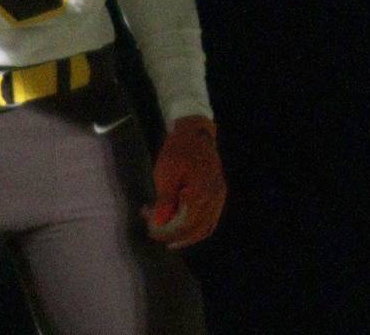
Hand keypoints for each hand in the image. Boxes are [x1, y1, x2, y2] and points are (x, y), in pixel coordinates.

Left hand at [144, 116, 224, 250]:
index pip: (185, 224)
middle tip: (153, 231)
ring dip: (185, 236)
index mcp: (202, 192)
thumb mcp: (166, 173)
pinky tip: (182, 229)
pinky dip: (196, 229)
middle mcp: (215, 197)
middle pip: (195, 229)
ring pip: (205, 228)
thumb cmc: (178, 150)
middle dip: (173, 234)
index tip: (150, 229)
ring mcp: (219, 196)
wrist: (195, 133)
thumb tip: (158, 223)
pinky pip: (209, 220)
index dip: (167, 231)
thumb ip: (165, 201)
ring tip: (167, 237)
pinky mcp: (218, 195)